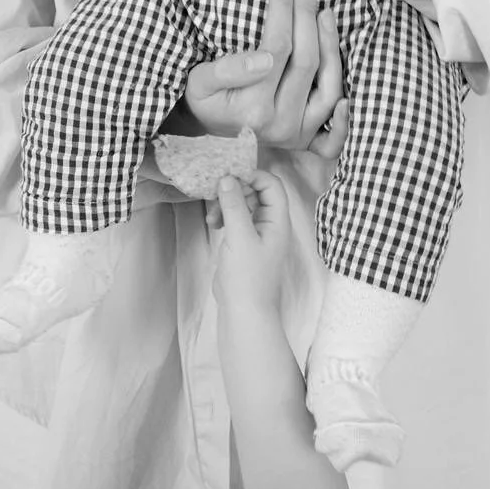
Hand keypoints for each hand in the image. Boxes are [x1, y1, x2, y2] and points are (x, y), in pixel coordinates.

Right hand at [183, 0, 348, 158]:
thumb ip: (228, 70)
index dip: (284, 6)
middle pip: (305, 59)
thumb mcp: (199, 82)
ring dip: (330, 42)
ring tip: (324, 8)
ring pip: (327, 84)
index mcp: (252, 108)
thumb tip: (264, 59)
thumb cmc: (204, 99)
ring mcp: (297, 133)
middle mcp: (280, 124)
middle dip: (306, 12)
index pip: (278, 46)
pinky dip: (345, 100)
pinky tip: (345, 69)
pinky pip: (336, 125)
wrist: (209, 130)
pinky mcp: (308, 139)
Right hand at [209, 171, 290, 316]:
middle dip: (235, 190)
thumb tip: (227, 178)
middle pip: (256, 192)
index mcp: (278, 220)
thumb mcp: (240, 237)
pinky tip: (213, 224)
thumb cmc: (248, 276)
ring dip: (226, 204)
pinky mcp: (243, 243)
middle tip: (216, 195)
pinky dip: (224, 217)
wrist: (244, 312)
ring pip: (243, 205)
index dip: (253, 176)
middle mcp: (270, 224)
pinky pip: (235, 219)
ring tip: (212, 217)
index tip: (229, 177)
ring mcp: (257, 234)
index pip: (272, 185)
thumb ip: (234, 205)